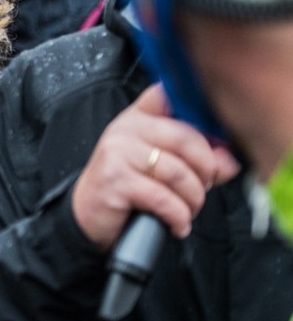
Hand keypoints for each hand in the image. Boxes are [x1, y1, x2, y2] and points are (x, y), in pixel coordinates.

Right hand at [70, 84, 240, 250]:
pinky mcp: (116, 179)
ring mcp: (117, 152)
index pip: (169, 96)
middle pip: (186, 138)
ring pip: (178, 173)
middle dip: (205, 171)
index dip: (199, 116)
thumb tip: (229, 162)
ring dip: (193, 200)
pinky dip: (179, 217)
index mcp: (139, 117)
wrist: (90, 216)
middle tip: (202, 189)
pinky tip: (177, 224)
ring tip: (187, 211)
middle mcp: (126, 129)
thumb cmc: (128, 189)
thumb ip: (198, 160)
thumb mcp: (163, 168)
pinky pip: (164, 198)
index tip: (214, 142)